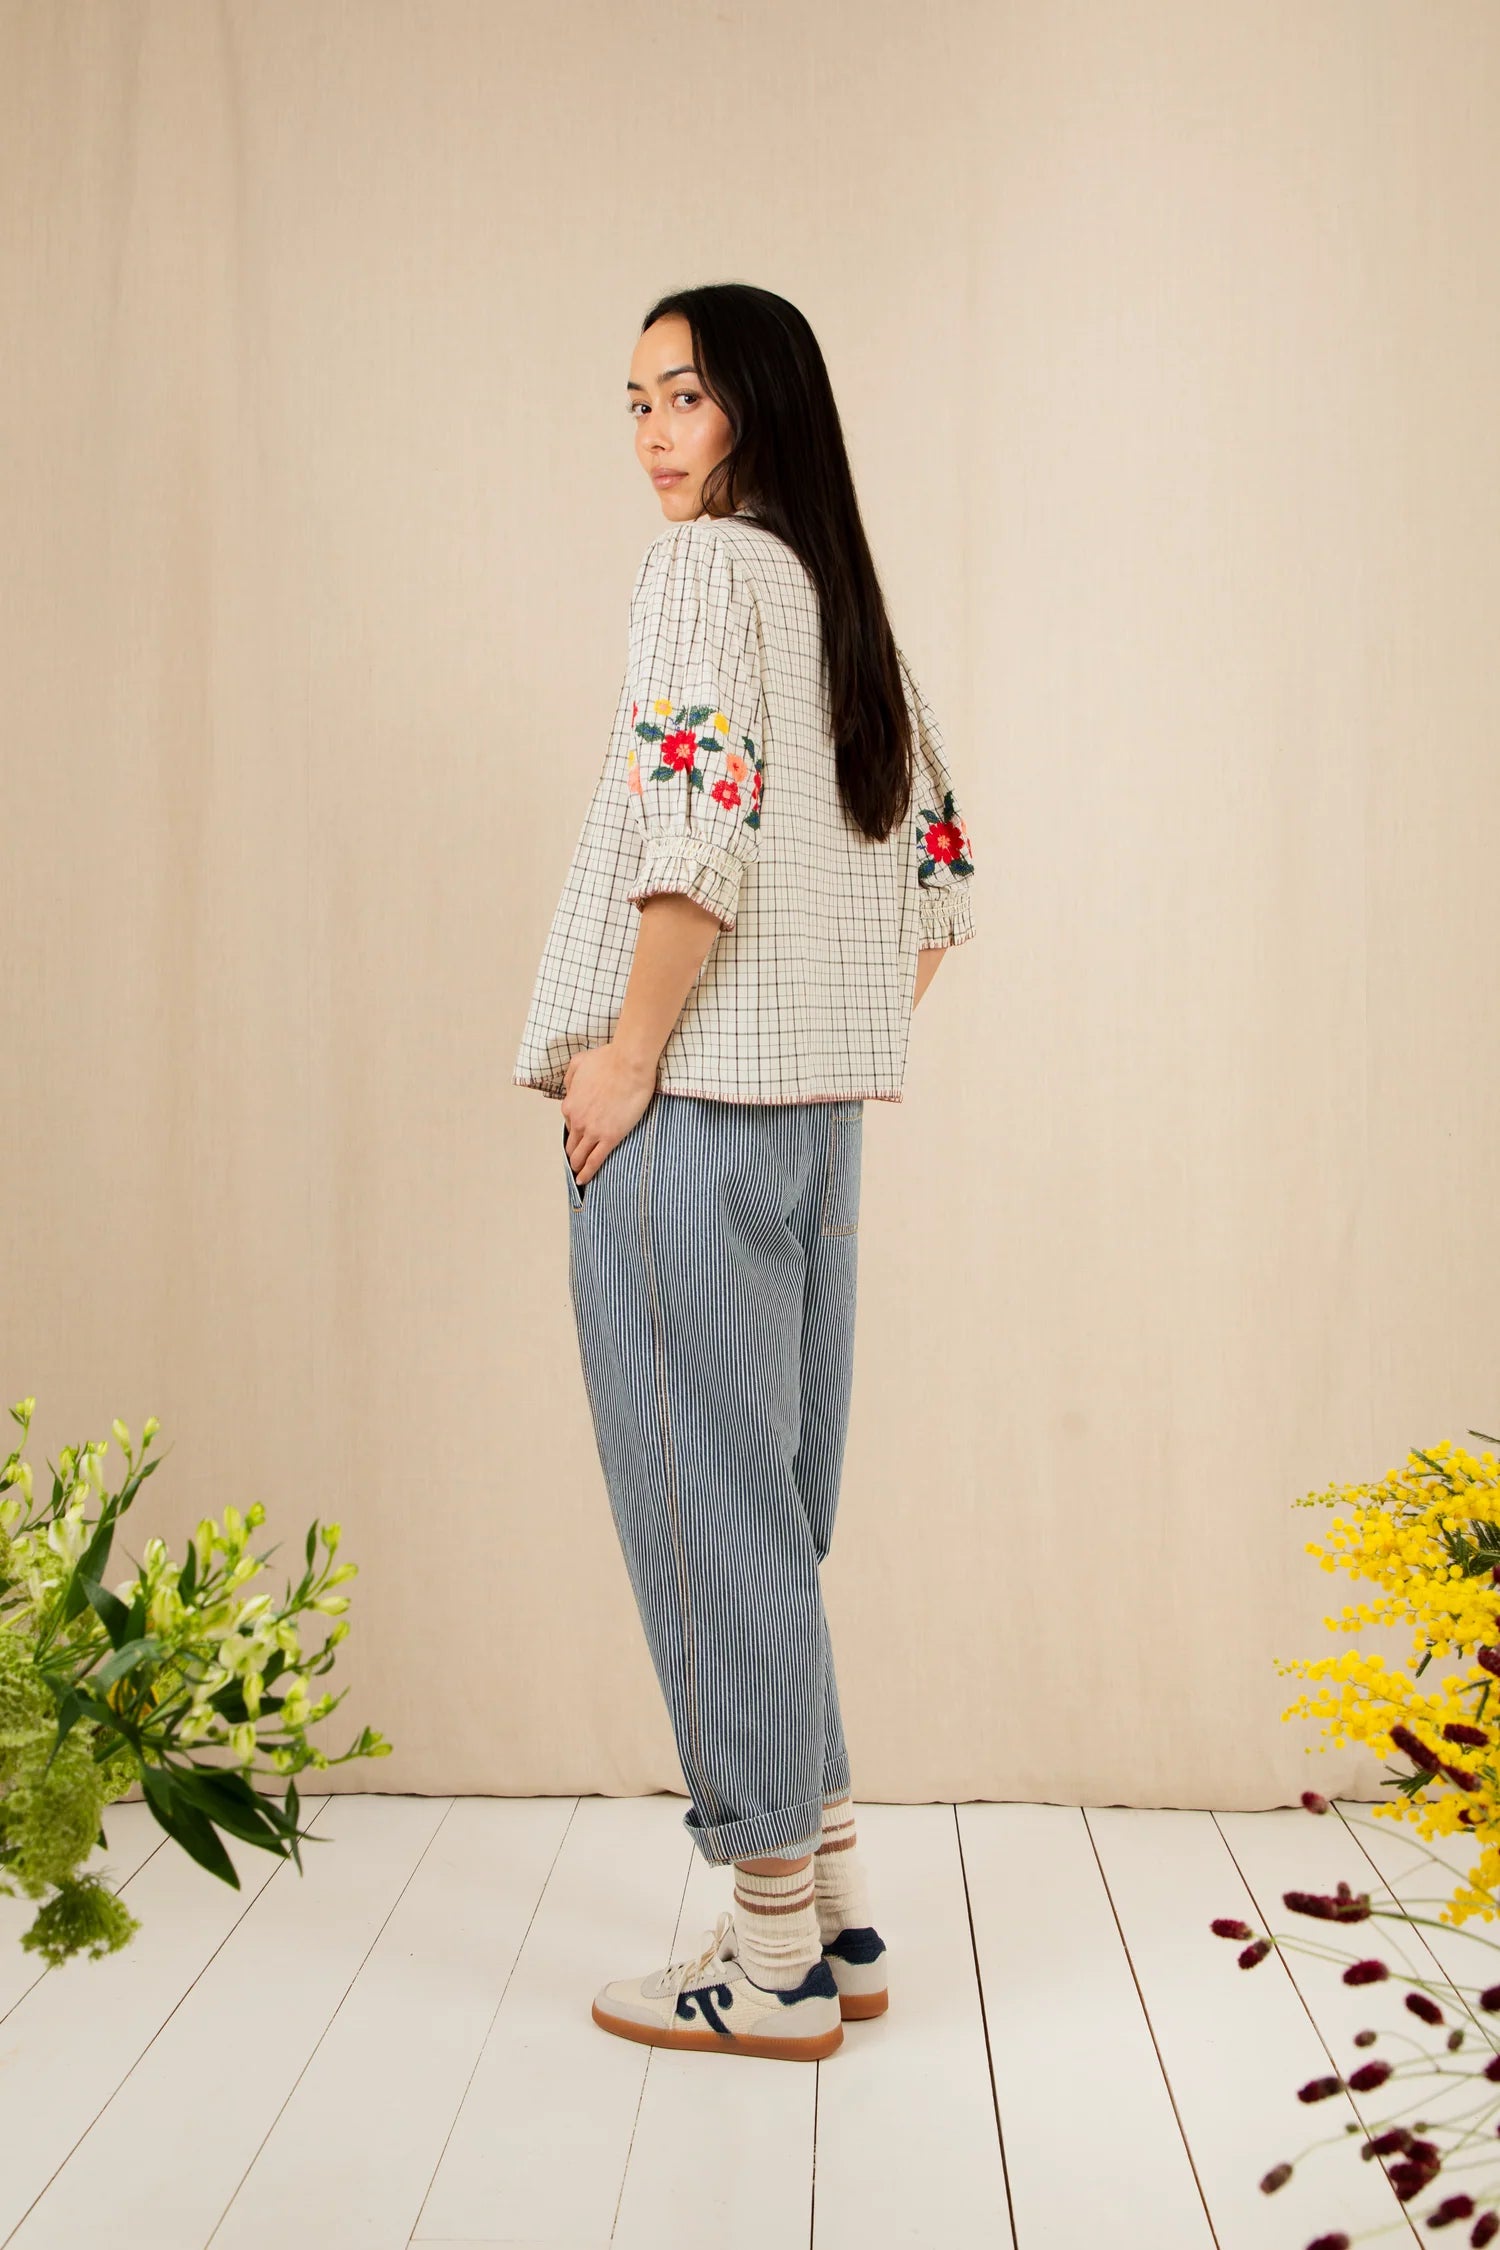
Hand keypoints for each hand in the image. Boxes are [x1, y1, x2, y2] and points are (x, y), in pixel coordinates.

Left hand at [561, 1040, 658, 1189]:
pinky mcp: (610, 1137)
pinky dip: (587, 1172)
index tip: (581, 1136)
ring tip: (579, 1174)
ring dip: (577, 1166)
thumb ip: (571, 1077)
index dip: (576, 1131)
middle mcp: (577, 1119)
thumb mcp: (579, 1061)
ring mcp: (593, 1130)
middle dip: (572, 1153)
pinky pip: (594, 1160)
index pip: (570, 1124)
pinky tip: (584, 1180)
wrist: (629, 1063)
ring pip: (579, 1155)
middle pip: (571, 1144)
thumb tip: (569, 1089)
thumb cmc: (609, 1059)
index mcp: (570, 1103)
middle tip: (576, 1161)